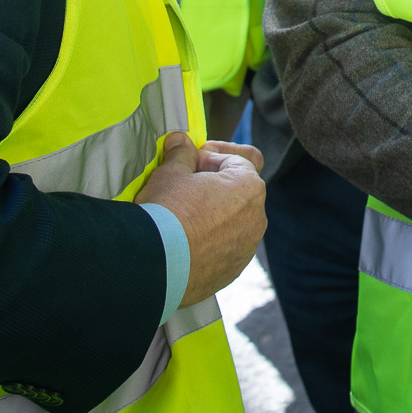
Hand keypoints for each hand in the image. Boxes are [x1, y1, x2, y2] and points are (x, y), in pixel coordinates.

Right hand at [134, 134, 266, 306]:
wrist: (155, 265)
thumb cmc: (167, 212)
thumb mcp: (170, 172)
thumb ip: (181, 153)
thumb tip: (181, 141)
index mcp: (249, 187)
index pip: (237, 159)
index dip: (211, 155)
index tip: (190, 160)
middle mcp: (256, 218)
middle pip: (238, 191)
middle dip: (214, 184)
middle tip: (184, 185)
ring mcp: (246, 247)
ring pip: (233, 221)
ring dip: (213, 214)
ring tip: (181, 215)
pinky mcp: (232, 270)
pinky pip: (224, 248)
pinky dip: (209, 241)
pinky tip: (184, 240)